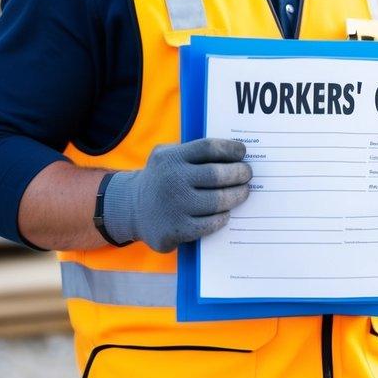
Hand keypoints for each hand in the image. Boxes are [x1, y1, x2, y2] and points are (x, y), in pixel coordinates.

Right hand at [101, 138, 251, 252]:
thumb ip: (191, 152)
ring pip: (217, 201)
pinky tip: (225, 213)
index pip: (208, 148)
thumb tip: (232, 153)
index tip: (242, 152)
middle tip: (247, 174)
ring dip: (236, 196)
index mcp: (171, 158)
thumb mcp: (166, 156)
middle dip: (239, 173)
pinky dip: (222, 218)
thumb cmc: (160, 178)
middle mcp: (172, 180)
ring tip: (243, 192)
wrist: (130, 209)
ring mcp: (174, 206)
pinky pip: (209, 224)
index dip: (230, 149)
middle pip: (217, 174)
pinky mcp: (175, 230)